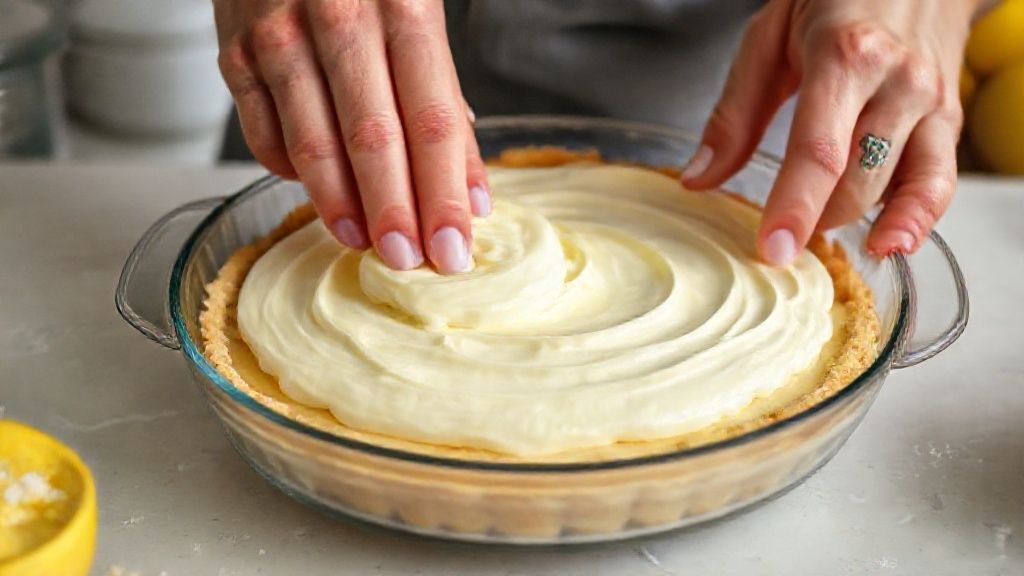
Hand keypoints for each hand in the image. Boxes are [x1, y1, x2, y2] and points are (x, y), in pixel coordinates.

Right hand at [213, 0, 490, 273]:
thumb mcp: (418, 9)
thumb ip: (442, 94)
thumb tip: (467, 185)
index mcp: (403, 2)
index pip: (431, 119)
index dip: (444, 192)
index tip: (456, 247)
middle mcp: (338, 16)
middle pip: (373, 138)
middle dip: (396, 212)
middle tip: (412, 263)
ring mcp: (277, 34)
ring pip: (311, 143)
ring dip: (342, 206)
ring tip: (367, 244)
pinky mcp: (234, 52)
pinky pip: (263, 134)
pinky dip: (292, 173)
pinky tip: (320, 194)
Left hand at [683, 0, 983, 264]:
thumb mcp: (768, 37)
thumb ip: (735, 113)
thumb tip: (700, 178)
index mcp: (846, 56)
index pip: (819, 152)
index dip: (794, 208)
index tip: (773, 250)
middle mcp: (897, 81)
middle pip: (856, 181)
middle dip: (815, 220)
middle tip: (779, 234)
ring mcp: (930, 102)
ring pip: (897, 189)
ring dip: (854, 224)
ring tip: (817, 232)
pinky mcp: (948, 119)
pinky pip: (939, 184)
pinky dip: (915, 221)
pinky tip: (888, 242)